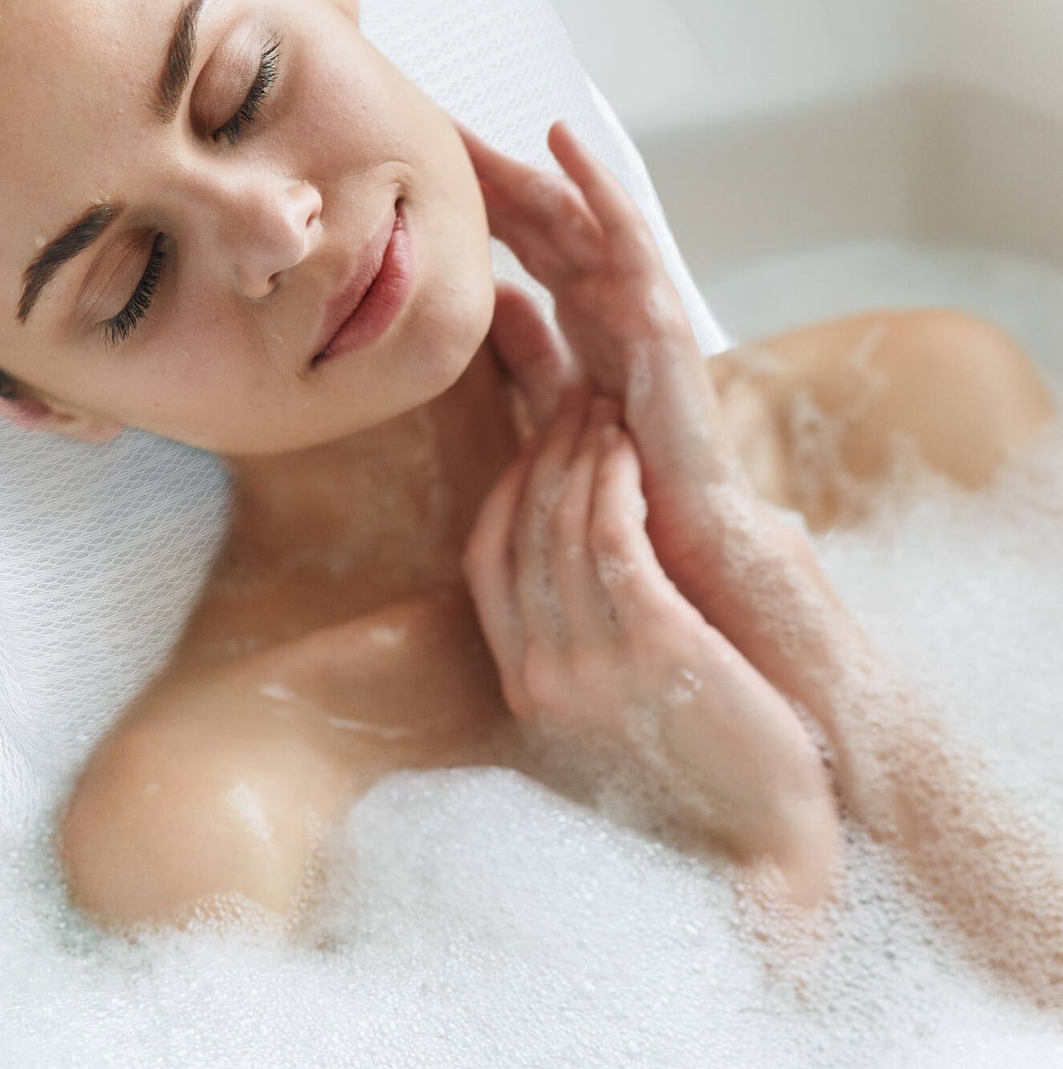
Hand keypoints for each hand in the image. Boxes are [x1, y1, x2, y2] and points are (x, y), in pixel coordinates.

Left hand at [455, 116, 751, 602]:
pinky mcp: (657, 312)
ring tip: (471, 129)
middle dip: (488, 173)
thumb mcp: (553, 401)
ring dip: (524, 165)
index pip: (523, 240)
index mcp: (583, 314)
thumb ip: (526, 351)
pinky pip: (625, 234)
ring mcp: (636, 297)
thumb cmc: (615, 471)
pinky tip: (562, 142)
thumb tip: (493, 300)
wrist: (671, 531)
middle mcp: (609, 296)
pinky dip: (596, 183)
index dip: (477, 202)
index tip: (422, 168)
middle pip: (542, 216)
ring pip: (574, 212)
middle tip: (431, 126)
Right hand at [461, 384, 839, 903]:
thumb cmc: (709, 769)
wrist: (768, 851)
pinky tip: (631, 452)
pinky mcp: (655, 647)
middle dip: (547, 452)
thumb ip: (586, 636)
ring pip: (564, 523)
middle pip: (523, 529)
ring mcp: (592, 664)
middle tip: (576, 402)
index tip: (539, 444)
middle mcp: (542, 675)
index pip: (485, 558)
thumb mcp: (618, 702)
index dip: (508, 489)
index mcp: (524, 687)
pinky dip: (615, 482)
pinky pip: (614, 537)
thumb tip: (586, 547)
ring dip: (584, 454)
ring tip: (607, 413)